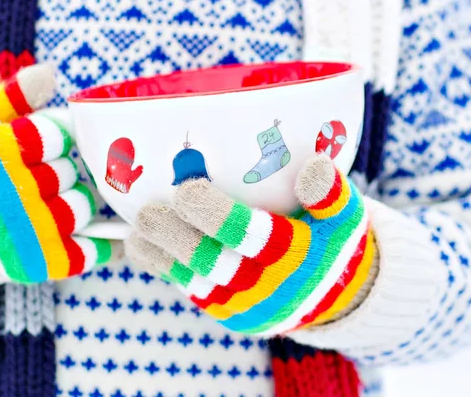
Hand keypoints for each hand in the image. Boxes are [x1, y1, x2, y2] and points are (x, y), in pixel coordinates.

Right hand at [0, 64, 116, 283]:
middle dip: (62, 171)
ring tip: (57, 203)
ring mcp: (26, 231)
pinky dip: (103, 245)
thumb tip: (47, 72)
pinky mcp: (35, 263)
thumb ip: (12, 98)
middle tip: (46, 178)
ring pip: (82, 206)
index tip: (49, 146)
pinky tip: (111, 238)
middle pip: (71, 172)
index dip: (57, 140)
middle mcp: (13, 192)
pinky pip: (87, 251)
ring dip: (77, 203)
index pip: (59, 136)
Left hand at [126, 155, 376, 335]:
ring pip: (194, 281)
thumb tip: (314, 168)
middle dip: (174, 237)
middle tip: (146, 212)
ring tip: (135, 233)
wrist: (336, 296)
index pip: (250, 237)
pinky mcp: (227, 313)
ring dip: (161, 256)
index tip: (185, 190)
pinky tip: (143, 248)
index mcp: (294, 258)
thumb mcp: (345, 217)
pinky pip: (191, 292)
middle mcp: (265, 288)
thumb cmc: (333, 242)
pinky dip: (165, 270)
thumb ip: (331, 193)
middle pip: (212, 262)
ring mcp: (243, 305)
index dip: (215, 215)